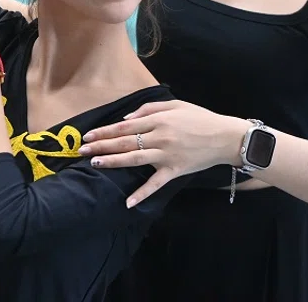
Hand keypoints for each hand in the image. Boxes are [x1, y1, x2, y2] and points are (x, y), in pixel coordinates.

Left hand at [78, 101, 248, 207]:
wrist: (225, 137)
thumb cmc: (200, 118)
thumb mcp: (176, 105)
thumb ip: (149, 109)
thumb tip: (126, 119)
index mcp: (158, 120)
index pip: (124, 126)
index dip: (105, 131)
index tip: (88, 135)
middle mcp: (159, 137)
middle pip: (124, 142)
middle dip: (101, 145)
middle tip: (82, 149)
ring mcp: (166, 155)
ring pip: (134, 159)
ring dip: (113, 162)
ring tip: (94, 163)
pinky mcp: (174, 171)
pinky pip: (156, 184)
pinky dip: (142, 193)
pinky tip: (128, 202)